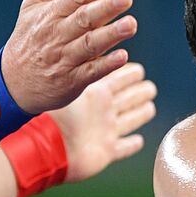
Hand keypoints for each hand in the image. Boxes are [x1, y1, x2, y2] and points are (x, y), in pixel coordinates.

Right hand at [1, 0, 137, 113]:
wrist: (11, 84)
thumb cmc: (28, 38)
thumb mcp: (32, 6)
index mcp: (50, 14)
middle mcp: (57, 35)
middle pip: (84, 19)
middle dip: (105, 8)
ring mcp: (64, 59)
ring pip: (89, 45)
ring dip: (111, 35)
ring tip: (131, 24)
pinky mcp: (71, 82)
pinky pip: (90, 73)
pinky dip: (105, 66)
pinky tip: (123, 57)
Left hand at [50, 62, 157, 182]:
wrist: (46, 146)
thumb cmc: (54, 114)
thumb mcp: (73, 85)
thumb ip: (83, 66)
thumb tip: (86, 44)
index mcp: (96, 93)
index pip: (118, 78)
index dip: (129, 73)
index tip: (138, 69)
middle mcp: (102, 110)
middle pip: (128, 98)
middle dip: (140, 92)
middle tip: (149, 87)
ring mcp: (104, 132)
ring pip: (131, 119)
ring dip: (141, 113)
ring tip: (149, 107)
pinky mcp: (106, 152)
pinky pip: (124, 148)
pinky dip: (132, 145)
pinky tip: (138, 141)